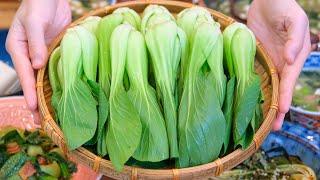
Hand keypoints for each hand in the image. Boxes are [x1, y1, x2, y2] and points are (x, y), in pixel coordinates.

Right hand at [6, 0, 70, 114]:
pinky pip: (55, 71)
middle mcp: (29, 55)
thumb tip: (38, 65)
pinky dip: (57, 84)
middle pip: (32, 81)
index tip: (34, 107)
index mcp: (18, 48)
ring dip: (47, 96)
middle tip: (42, 121)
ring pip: (43, 80)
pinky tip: (62, 95)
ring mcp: (42, 56)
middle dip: (36, 101)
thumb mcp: (36, 22)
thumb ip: (37, 42)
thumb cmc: (39, 4)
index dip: (29, 91)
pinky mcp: (55, 54)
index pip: (24, 73)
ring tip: (51, 114)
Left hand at [247, 0, 310, 129]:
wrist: (267, 1)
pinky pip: (255, 75)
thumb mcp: (294, 20)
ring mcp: (269, 61)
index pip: (289, 80)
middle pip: (280, 89)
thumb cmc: (283, 7)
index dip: (286, 96)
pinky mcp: (256, 58)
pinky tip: (248, 101)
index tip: (281, 111)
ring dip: (265, 103)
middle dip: (277, 108)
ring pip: (267, 86)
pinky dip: (254, 89)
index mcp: (296, 56)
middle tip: (271, 128)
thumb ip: (295, 39)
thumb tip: (291, 59)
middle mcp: (283, 62)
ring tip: (259, 121)